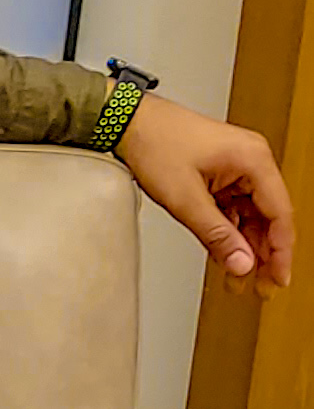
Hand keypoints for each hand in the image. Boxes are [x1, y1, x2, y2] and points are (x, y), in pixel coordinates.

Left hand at [116, 94, 293, 299]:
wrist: (127, 121)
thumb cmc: (155, 143)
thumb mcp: (185, 199)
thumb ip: (216, 235)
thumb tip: (241, 264)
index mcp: (253, 159)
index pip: (280, 214)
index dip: (280, 252)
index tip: (277, 279)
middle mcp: (252, 160)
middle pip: (270, 216)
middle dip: (264, 254)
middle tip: (260, 287)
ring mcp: (237, 166)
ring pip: (252, 215)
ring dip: (245, 246)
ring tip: (239, 278)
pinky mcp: (222, 173)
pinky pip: (235, 208)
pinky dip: (230, 231)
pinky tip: (225, 254)